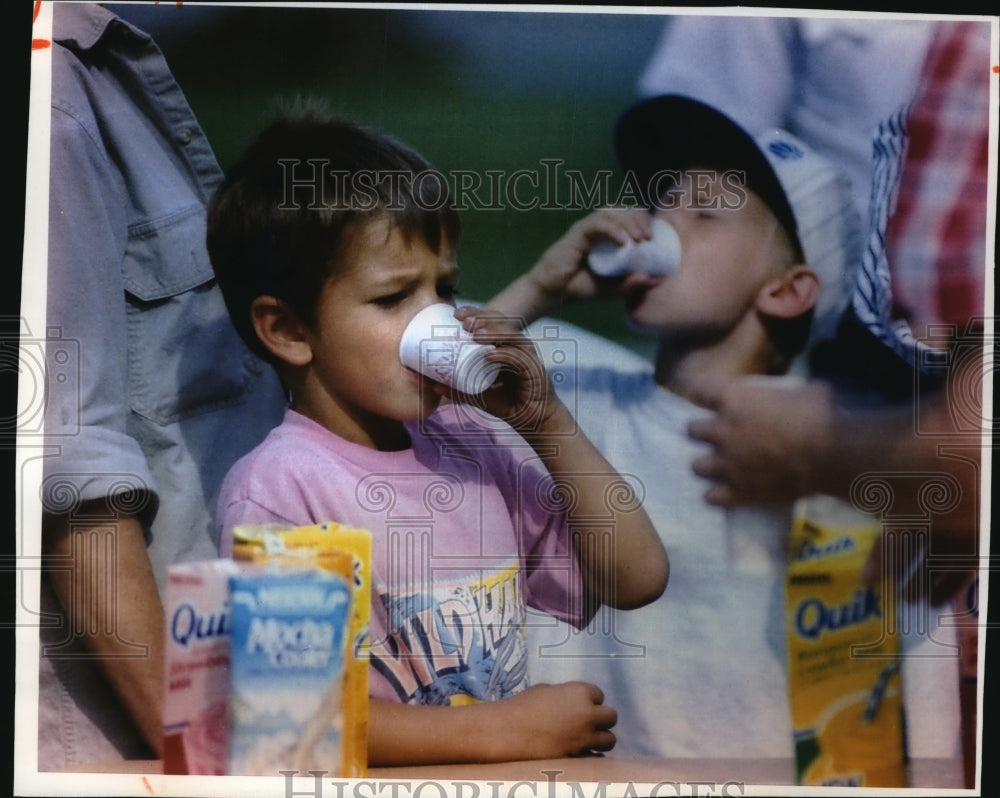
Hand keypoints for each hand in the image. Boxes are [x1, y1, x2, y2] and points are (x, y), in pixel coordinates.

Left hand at [448, 307, 561, 434]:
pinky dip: (505, 355)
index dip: (475, 314)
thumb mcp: (476, 394)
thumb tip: (428, 384)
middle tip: (463, 320)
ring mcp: (527, 356)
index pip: (490, 322)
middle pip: (501, 323)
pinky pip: (520, 358)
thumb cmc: (506, 403)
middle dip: (482, 318)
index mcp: (504, 345)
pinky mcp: (535, 370)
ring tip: (475, 333)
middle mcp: (517, 346)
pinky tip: (491, 355)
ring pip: (512, 337)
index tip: (456, 314)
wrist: (531, 420)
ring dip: (493, 332)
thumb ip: (455, 388)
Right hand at [490, 682, 616, 759]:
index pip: (599, 694)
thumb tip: (573, 702)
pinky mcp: (578, 756)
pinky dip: (591, 755)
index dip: (590, 700)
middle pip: (611, 717)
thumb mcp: (546, 691)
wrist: (507, 731)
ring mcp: (585, 737)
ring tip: (588, 740)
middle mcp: (588, 714)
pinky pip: (596, 757)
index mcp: (579, 692)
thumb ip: (566, 695)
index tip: (581, 705)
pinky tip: (581, 752)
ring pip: (609, 740)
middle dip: (601, 720)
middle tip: (589, 723)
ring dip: (601, 739)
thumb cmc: (522, 706)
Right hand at [531, 208, 658, 300]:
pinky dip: (613, 230)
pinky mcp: (576, 234)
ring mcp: (586, 229)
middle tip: (650, 237)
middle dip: (640, 219)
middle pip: (623, 211)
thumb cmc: (578, 288)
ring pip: (611, 214)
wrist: (552, 293)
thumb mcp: (612, 289)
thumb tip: (658, 280)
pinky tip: (624, 242)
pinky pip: (597, 225)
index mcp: (606, 235)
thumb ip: (632, 284)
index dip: (644, 221)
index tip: (656, 237)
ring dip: (629, 223)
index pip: (629, 217)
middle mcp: (596, 228)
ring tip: (641, 238)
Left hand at [687, 376, 839, 505]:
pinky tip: (730, 492)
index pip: (699, 391)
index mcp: (733, 400)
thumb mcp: (799, 389)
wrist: (831, 454)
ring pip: (696, 466)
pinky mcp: (736, 491)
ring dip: (709, 466)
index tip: (711, 401)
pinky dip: (719, 495)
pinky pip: (711, 497)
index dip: (705, 396)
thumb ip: (780, 393)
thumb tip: (789, 394)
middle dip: (703, 433)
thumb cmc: (819, 414)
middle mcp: (721, 431)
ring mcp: (726, 463)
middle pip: (691, 430)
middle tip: (720, 437)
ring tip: (724, 467)